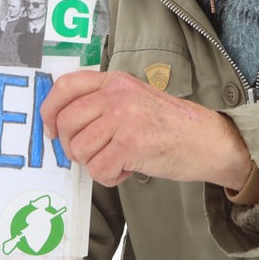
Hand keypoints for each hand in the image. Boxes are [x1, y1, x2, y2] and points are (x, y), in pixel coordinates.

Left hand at [41, 70, 252, 188]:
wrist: (209, 140)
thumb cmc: (171, 126)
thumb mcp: (135, 99)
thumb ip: (104, 103)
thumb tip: (62, 123)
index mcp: (116, 81)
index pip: (66, 86)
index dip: (49, 111)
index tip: (51, 130)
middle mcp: (117, 94)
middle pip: (66, 123)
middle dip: (73, 147)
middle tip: (93, 155)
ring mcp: (124, 118)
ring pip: (80, 149)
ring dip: (95, 164)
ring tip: (118, 161)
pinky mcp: (131, 143)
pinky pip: (99, 169)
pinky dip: (110, 178)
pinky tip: (128, 170)